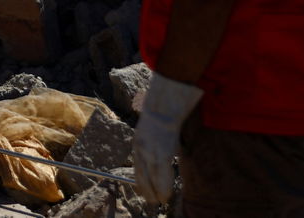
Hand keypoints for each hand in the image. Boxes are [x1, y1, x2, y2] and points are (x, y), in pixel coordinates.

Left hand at [132, 72, 203, 203]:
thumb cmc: (162, 115)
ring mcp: (150, 150)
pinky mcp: (161, 151)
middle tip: (150, 201)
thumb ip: (155, 143)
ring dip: (155, 191)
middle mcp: (140, 148)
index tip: (143, 191)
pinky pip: (161, 173)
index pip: (137, 166)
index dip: (141, 180)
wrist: (165, 103)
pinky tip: (166, 195)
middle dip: (146, 189)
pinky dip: (163, 185)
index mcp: (138, 143)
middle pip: (141, 174)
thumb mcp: (154, 130)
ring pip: (151, 176)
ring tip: (159, 201)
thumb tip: (162, 154)